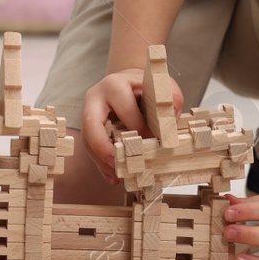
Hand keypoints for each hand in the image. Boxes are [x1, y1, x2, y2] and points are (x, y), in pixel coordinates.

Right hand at [80, 68, 181, 183]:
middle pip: (90, 124)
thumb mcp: (160, 87)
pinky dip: (101, 164)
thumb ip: (171, 101)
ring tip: (117, 176)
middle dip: (102, 147)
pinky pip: (91, 148)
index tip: (153, 142)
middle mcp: (96, 98)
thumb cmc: (145, 86)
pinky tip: (113, 176)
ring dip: (101, 161)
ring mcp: (88, 113)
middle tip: (117, 165)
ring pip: (88, 140)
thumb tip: (169, 127)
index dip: (139, 128)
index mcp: (114, 85)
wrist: (128, 83)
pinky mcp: (88, 128)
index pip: (125, 110)